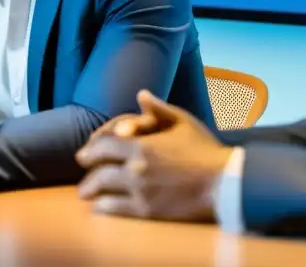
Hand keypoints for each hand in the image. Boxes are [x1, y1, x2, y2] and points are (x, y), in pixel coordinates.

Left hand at [76, 90, 231, 222]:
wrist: (223, 183)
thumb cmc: (205, 150)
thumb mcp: (183, 122)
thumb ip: (159, 109)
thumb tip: (141, 95)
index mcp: (142, 145)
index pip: (104, 146)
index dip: (91, 149)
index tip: (84, 154)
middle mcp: (135, 168)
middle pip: (99, 169)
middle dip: (87, 172)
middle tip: (83, 176)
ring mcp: (139, 191)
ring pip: (104, 190)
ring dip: (91, 191)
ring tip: (86, 193)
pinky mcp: (146, 210)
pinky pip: (115, 209)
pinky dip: (103, 207)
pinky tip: (101, 207)